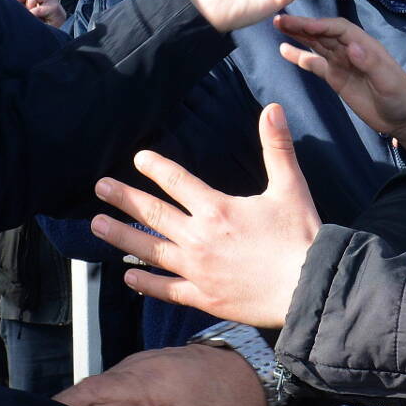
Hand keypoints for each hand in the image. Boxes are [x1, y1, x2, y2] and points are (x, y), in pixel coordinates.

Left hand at [90, 103, 317, 327]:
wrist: (308, 289)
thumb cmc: (301, 237)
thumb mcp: (291, 187)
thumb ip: (277, 147)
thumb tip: (272, 108)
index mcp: (217, 209)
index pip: (177, 181)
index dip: (156, 167)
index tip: (139, 158)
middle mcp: (199, 238)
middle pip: (152, 214)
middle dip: (124, 198)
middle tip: (100, 188)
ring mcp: (197, 270)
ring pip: (149, 250)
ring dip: (120, 236)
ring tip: (97, 226)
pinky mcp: (202, 297)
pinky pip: (166, 289)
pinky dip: (144, 283)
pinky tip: (127, 276)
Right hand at [276, 13, 405, 151]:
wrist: (402, 118)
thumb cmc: (400, 98)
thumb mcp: (389, 82)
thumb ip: (371, 64)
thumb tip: (352, 47)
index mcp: (364, 46)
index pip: (339, 29)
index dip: (320, 25)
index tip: (302, 25)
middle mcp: (351, 50)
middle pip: (323, 33)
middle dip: (303, 25)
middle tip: (279, 19)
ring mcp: (342, 63)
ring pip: (316, 44)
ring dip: (298, 34)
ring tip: (278, 26)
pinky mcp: (336, 77)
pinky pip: (314, 63)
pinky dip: (299, 56)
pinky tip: (284, 49)